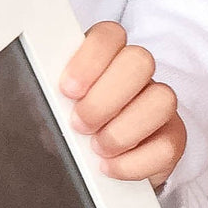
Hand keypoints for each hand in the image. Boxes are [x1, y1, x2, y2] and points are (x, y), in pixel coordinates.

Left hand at [60, 21, 185, 186]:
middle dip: (104, 99)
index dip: (90, 59)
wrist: (94, 171)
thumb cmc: (68, 132)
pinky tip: (109, 167)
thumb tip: (36, 109)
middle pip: (139, 61)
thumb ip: (49, 101)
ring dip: (122, 131)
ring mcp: (158, 105)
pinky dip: (133, 163)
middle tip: (79, 125)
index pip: (108, 36)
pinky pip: (166, 146)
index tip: (68, 90)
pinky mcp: (171, 138)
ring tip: (96, 149)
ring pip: (162, 99)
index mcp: (104, 60)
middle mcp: (136, 76)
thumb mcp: (53, 111)